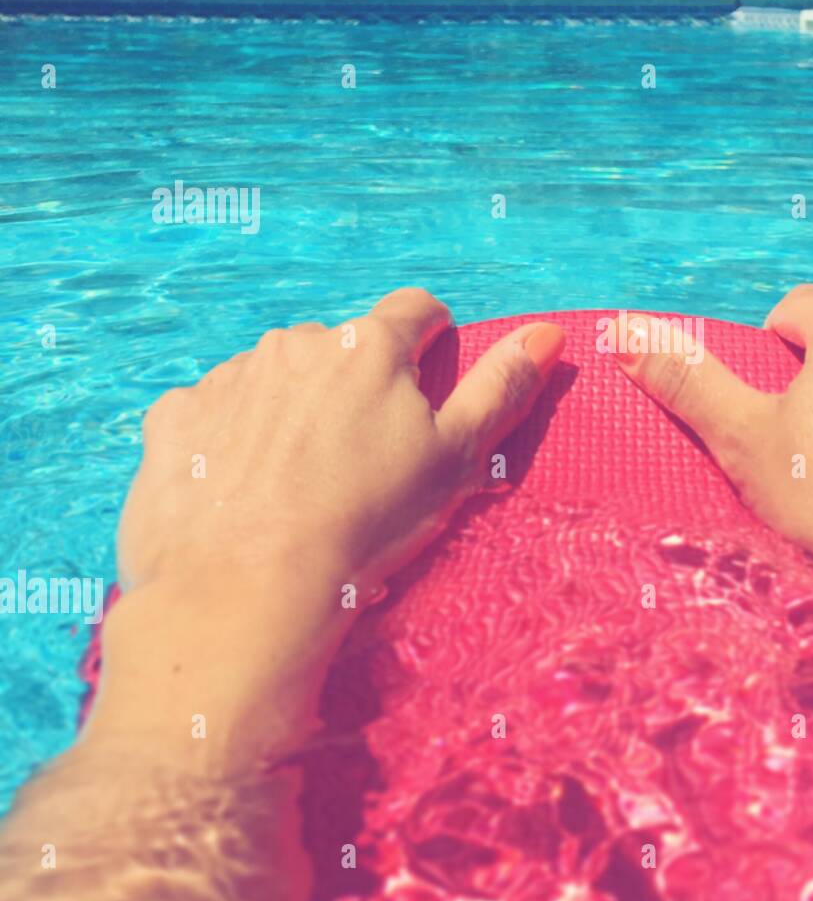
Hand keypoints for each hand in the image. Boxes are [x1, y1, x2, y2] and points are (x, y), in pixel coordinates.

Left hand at [96, 289, 564, 767]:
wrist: (243, 588)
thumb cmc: (365, 524)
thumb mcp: (455, 460)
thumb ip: (502, 388)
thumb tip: (547, 333)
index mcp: (371, 347)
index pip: (416, 311)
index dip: (430, 342)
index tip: (425, 383)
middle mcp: (298, 343)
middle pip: (343, 348)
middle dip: (355, 385)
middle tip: (360, 457)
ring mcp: (231, 376)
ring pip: (277, 376)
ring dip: (293, 408)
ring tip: (298, 480)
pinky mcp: (177, 416)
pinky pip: (215, 409)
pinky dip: (232, 435)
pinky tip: (243, 487)